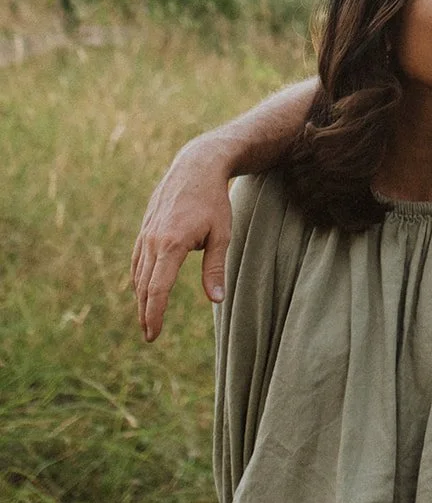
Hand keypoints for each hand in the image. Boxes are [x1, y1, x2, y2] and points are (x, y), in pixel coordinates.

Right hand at [131, 138, 233, 340]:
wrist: (196, 167)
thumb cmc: (214, 201)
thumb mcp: (222, 235)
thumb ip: (215, 268)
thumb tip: (216, 300)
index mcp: (171, 244)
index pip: (158, 288)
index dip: (155, 314)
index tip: (154, 334)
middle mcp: (153, 240)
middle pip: (144, 285)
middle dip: (146, 312)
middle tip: (149, 335)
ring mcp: (146, 233)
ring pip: (138, 273)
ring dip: (141, 297)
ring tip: (146, 317)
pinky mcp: (145, 228)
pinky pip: (138, 259)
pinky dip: (139, 277)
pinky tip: (143, 288)